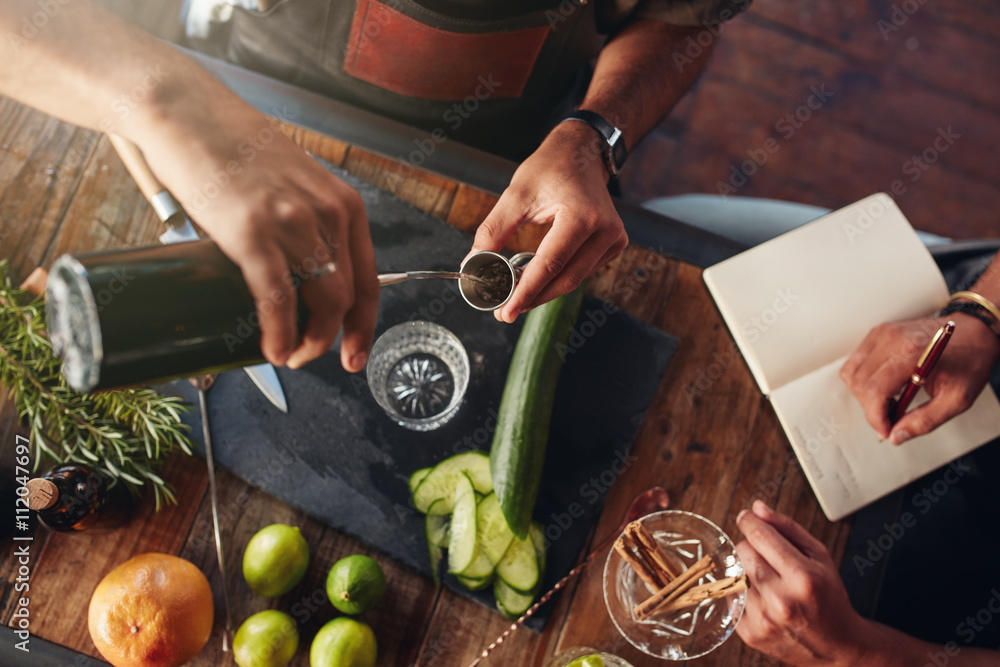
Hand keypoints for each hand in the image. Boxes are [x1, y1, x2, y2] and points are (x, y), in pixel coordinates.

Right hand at [134, 83, 378, 371]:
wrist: (185, 112)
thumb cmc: (233, 148)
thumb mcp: (292, 183)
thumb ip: (303, 223)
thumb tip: (293, 275)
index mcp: (343, 204)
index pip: (369, 278)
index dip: (365, 324)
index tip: (355, 351)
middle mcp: (328, 213)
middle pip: (348, 297)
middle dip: (335, 339)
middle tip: (312, 357)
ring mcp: (293, 223)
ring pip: (323, 303)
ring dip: (310, 342)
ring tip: (291, 355)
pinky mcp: (252, 232)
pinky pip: (277, 298)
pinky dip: (279, 332)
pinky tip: (274, 350)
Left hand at [470, 121, 627, 322]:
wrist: (581, 153)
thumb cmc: (551, 167)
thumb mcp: (516, 194)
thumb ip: (494, 230)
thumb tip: (475, 262)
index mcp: (582, 216)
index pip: (550, 264)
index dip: (526, 292)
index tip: (505, 311)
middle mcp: (604, 230)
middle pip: (565, 279)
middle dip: (533, 298)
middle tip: (505, 311)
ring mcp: (613, 239)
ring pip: (575, 279)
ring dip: (545, 290)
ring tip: (517, 295)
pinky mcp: (614, 244)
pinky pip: (583, 271)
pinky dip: (559, 278)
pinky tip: (539, 279)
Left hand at [735, 501, 868, 665]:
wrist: (837, 645)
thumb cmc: (829, 598)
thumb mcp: (819, 556)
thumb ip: (787, 528)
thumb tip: (757, 508)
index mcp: (803, 577)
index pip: (761, 537)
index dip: (750, 522)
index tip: (746, 517)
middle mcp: (781, 599)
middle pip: (743, 553)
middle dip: (751, 547)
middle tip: (766, 555)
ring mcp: (764, 619)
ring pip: (734, 573)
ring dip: (745, 570)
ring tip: (768, 579)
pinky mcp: (750, 633)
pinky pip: (730, 597)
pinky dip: (741, 591)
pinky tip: (761, 596)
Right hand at [839, 314, 999, 444]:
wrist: (974, 331)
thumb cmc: (969, 360)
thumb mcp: (957, 399)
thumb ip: (925, 421)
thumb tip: (897, 435)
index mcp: (911, 352)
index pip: (874, 390)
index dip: (875, 417)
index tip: (885, 430)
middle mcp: (892, 339)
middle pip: (860, 385)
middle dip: (872, 409)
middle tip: (892, 417)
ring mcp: (882, 334)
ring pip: (851, 374)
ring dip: (865, 395)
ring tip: (889, 400)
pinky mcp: (877, 333)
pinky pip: (854, 363)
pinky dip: (863, 380)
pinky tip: (885, 385)